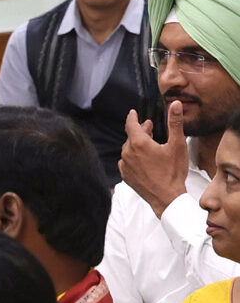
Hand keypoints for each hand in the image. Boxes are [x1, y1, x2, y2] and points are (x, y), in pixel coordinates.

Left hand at [119, 102, 187, 217]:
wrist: (167, 198)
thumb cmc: (173, 172)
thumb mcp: (177, 145)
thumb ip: (175, 123)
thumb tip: (174, 104)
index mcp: (138, 143)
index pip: (131, 124)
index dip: (132, 117)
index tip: (133, 113)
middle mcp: (127, 153)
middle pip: (131, 137)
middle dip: (140, 131)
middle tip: (150, 128)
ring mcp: (124, 165)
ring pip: (128, 149)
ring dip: (137, 145)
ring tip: (149, 144)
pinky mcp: (125, 175)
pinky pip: (127, 162)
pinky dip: (133, 157)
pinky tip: (143, 160)